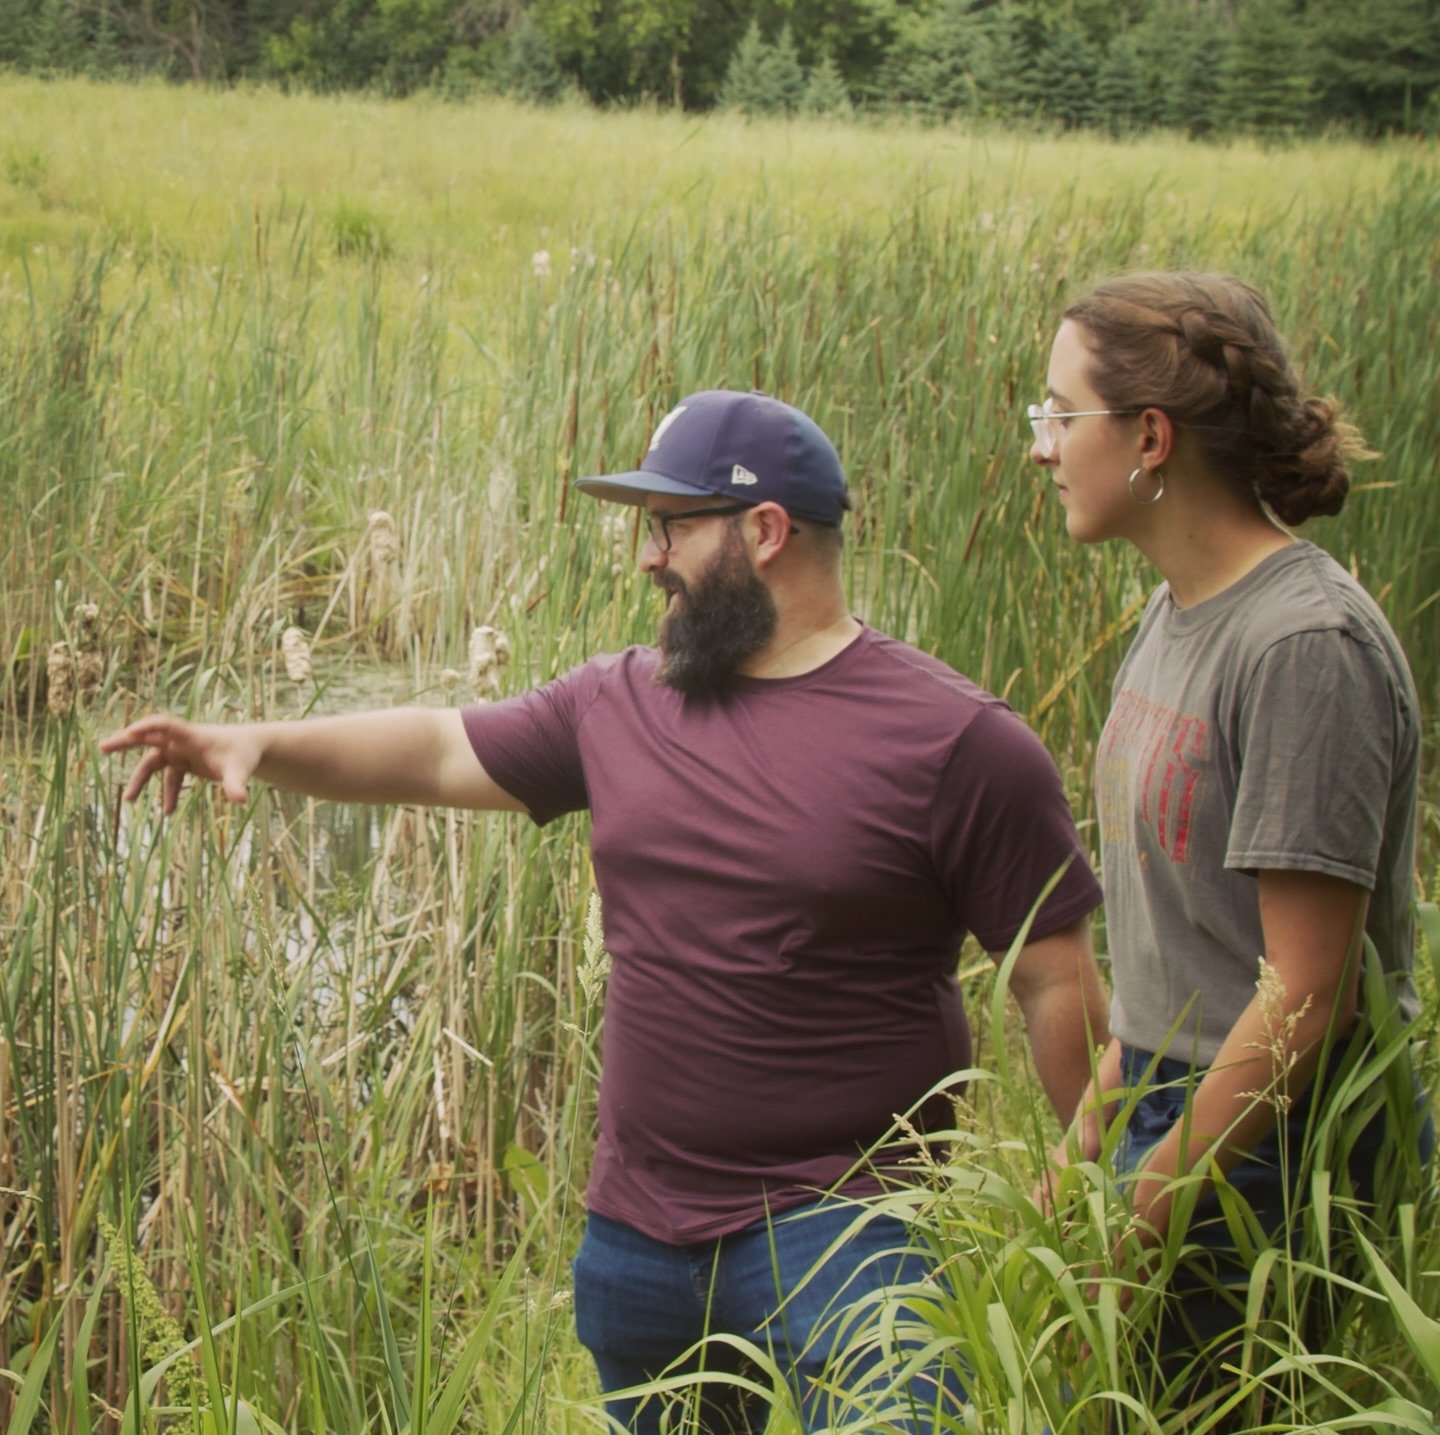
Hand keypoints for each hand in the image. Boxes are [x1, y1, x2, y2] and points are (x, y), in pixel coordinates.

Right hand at [100, 715, 263, 813]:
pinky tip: (168, 811)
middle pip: (148, 738)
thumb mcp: (240, 770)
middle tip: (102, 748)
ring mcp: (181, 751)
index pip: (166, 725)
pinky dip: (168, 793)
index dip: (148, 726)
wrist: (250, 750)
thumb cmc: (244, 755)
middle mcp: (182, 741)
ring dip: (141, 780)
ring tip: (129, 799)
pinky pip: (169, 777)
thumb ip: (236, 785)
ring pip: (153, 762)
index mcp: (192, 736)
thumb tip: (241, 801)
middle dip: (125, 742)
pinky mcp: (184, 762)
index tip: (130, 732)